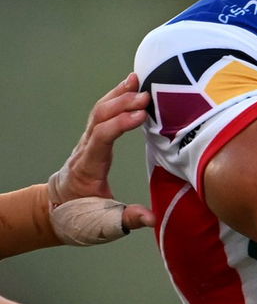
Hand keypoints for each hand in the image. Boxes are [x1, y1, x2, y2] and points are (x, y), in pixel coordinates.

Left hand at [46, 73, 156, 242]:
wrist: (58, 210)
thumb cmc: (82, 216)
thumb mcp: (104, 224)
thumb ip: (127, 219)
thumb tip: (152, 218)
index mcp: (87, 167)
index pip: (101, 138)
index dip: (120, 124)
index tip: (142, 116)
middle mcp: (85, 149)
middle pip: (98, 118)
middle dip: (121, 104)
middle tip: (146, 95)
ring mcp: (88, 142)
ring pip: (99, 111)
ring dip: (118, 95)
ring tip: (138, 79)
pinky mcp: (94, 139)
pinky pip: (104, 113)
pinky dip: (116, 97)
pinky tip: (130, 87)